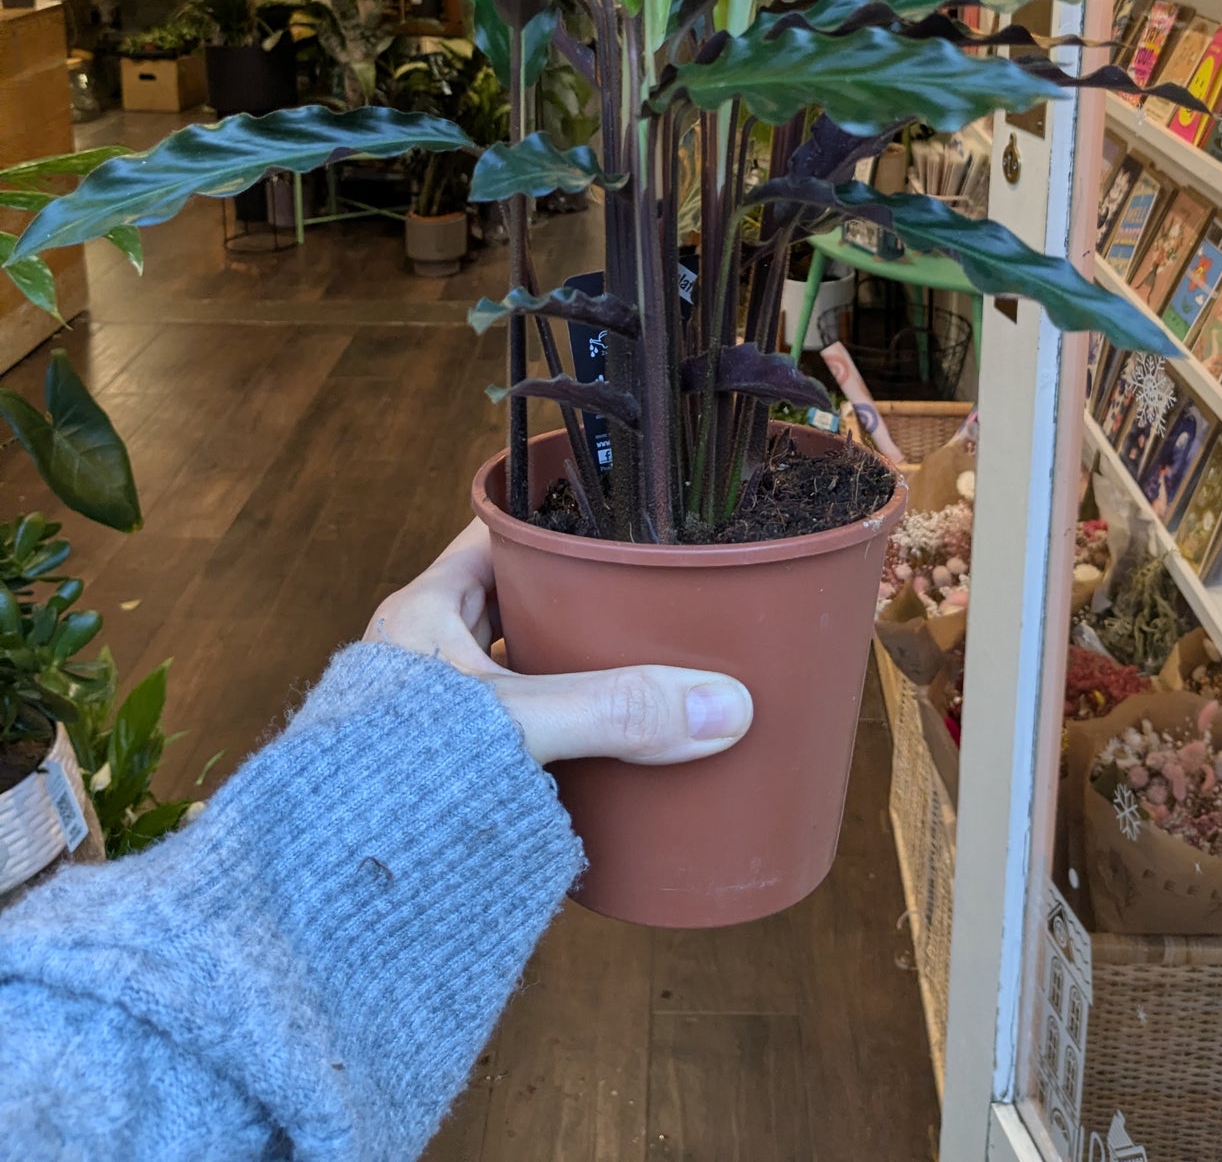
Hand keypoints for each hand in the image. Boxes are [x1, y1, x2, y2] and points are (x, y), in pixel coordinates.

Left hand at [363, 518, 752, 767]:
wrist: (317, 886)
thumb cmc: (383, 778)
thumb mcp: (512, 724)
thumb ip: (614, 712)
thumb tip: (721, 705)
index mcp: (426, 609)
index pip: (500, 534)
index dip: (558, 521)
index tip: (621, 516)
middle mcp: (426, 652)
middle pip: (518, 602)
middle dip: (579, 602)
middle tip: (651, 596)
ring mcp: (434, 714)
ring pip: (517, 669)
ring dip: (570, 672)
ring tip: (644, 665)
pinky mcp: (443, 772)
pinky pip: (515, 730)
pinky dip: (558, 731)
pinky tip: (604, 746)